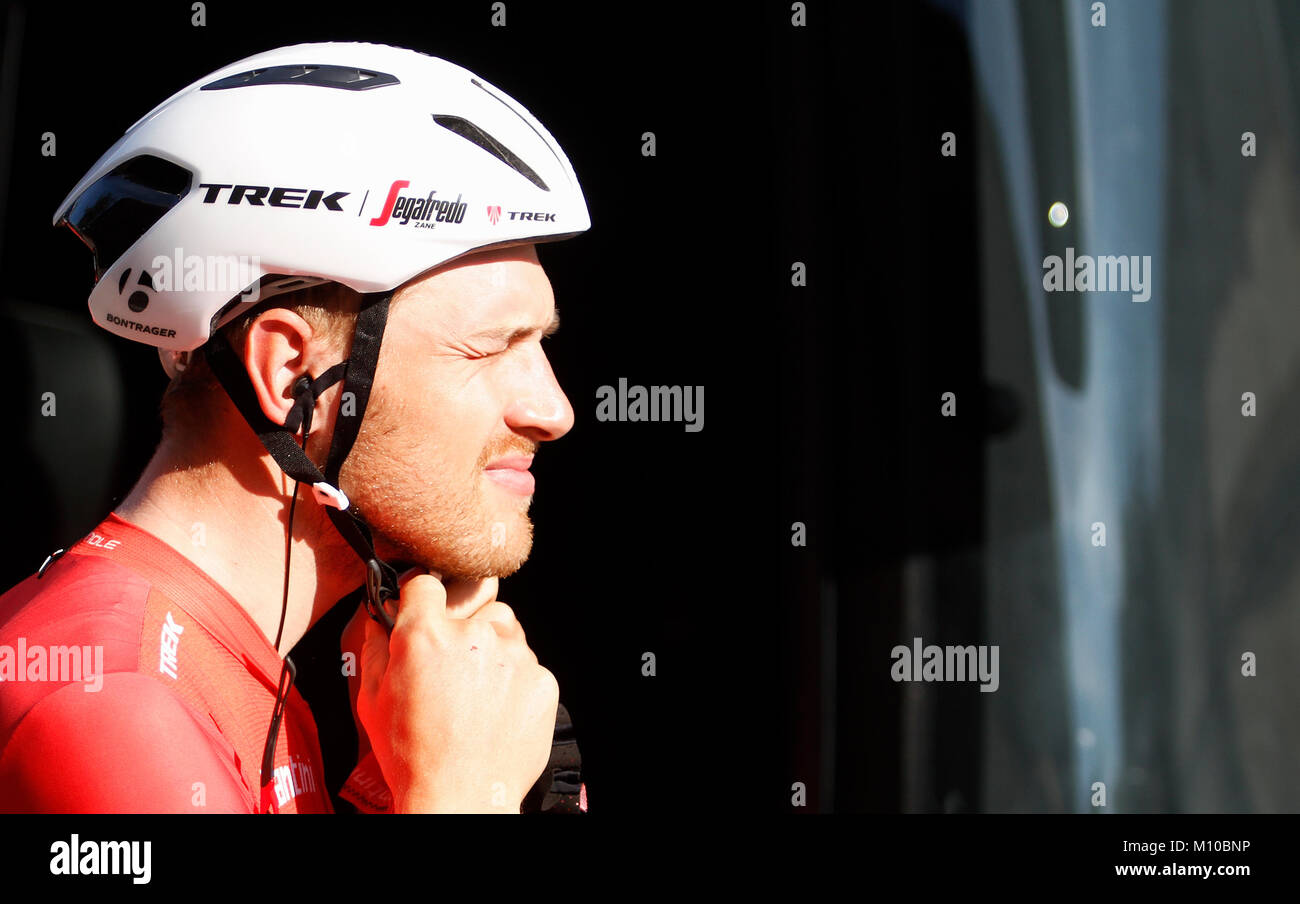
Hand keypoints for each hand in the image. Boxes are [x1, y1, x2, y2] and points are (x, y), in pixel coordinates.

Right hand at [353, 572, 558, 812]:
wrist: (460, 799)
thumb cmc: (411, 754)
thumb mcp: (371, 698)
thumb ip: (375, 645)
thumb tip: (378, 614)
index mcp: (426, 635)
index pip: (426, 586)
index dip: (421, 600)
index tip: (423, 612)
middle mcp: (475, 636)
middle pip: (476, 606)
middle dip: (465, 628)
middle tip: (453, 667)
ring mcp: (515, 657)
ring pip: (506, 632)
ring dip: (494, 650)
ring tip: (477, 692)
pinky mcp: (542, 681)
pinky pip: (529, 665)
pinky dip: (516, 681)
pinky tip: (496, 711)